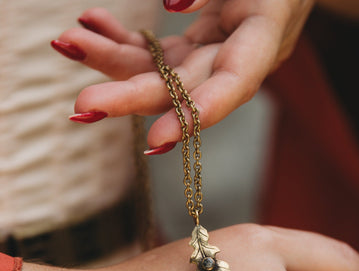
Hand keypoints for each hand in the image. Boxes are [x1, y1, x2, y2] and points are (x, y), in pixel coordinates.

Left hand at [53, 1, 313, 147]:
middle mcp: (235, 57)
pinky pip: (157, 50)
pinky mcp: (196, 45)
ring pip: (159, 71)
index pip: (232, 84)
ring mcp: (212, 54)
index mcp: (263, 36)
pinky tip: (92, 24)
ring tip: (67, 41)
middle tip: (83, 105)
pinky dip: (123, 40)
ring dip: (111, 60)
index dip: (195, 115)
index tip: (155, 140)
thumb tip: (171, 7)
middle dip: (129, 96)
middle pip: (181, 88)